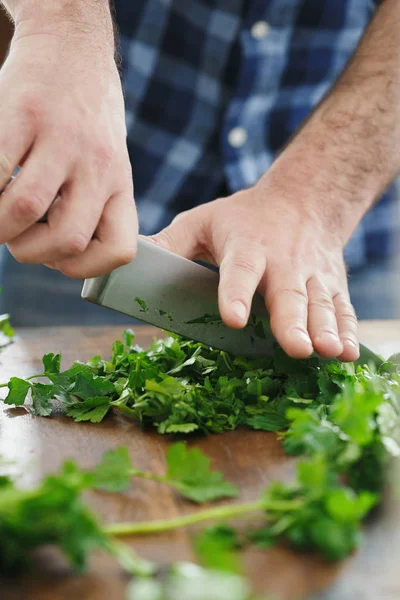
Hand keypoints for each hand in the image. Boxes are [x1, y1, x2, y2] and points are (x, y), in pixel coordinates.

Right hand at [0, 16, 136, 277]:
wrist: (72, 48)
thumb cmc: (85, 121)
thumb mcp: (107, 165)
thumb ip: (89, 207)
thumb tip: (50, 253)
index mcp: (120, 185)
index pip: (120, 250)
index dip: (85, 269)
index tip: (59, 257)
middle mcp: (99, 166)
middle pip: (67, 240)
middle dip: (31, 252)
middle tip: (16, 234)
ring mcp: (63, 139)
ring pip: (25, 209)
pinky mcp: (23, 112)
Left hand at [147, 165, 359, 361]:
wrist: (303, 199)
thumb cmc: (243, 217)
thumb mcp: (203, 220)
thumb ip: (170, 243)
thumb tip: (128, 264)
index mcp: (246, 246)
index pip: (239, 271)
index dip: (236, 294)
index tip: (233, 318)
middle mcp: (283, 262)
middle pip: (288, 294)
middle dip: (292, 322)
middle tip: (296, 348)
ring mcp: (312, 274)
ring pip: (320, 303)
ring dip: (326, 329)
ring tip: (329, 353)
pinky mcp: (332, 284)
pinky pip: (343, 308)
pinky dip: (349, 331)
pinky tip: (349, 354)